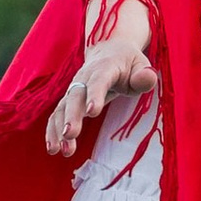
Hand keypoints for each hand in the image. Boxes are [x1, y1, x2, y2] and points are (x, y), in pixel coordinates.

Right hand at [44, 8, 153, 157]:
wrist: (109, 51)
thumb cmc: (128, 64)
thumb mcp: (141, 66)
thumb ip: (144, 76)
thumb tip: (147, 79)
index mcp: (105, 67)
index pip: (99, 81)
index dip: (95, 95)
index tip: (92, 112)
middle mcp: (85, 77)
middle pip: (75, 96)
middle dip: (72, 115)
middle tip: (70, 134)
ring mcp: (74, 89)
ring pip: (63, 107)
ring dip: (59, 128)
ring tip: (59, 150)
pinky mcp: (68, 100)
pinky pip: (57, 115)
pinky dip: (52, 131)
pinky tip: (53, 149)